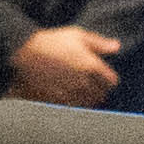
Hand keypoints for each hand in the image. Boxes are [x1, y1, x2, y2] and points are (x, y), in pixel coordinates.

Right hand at [7, 26, 123, 106]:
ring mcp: (71, 93)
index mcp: (91, 65)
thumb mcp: (77, 35)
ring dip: (88, 99)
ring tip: (80, 91)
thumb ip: (99, 43)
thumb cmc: (52, 41)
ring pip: (89, 103)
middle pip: (101, 94)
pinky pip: (74, 108)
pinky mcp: (58, 100)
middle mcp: (84, 81)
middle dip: (99, 90)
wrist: (26, 52)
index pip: (111, 81)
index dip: (108, 79)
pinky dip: (75, 105)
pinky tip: (70, 97)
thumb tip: (117, 47)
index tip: (103, 76)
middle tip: (91, 84)